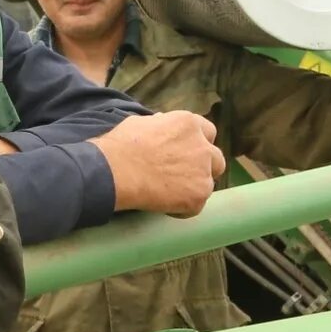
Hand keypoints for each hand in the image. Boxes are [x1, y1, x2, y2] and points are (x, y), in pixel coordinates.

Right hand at [91, 110, 224, 217]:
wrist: (114, 171)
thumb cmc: (120, 145)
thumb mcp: (141, 123)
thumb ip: (161, 125)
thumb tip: (163, 124)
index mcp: (188, 123)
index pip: (207, 132)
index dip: (197, 143)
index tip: (185, 151)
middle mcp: (202, 146)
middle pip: (216, 159)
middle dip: (203, 167)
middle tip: (181, 174)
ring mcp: (203, 172)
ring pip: (207, 183)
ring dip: (193, 187)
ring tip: (169, 193)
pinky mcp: (198, 196)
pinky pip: (195, 206)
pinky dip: (181, 208)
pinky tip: (162, 204)